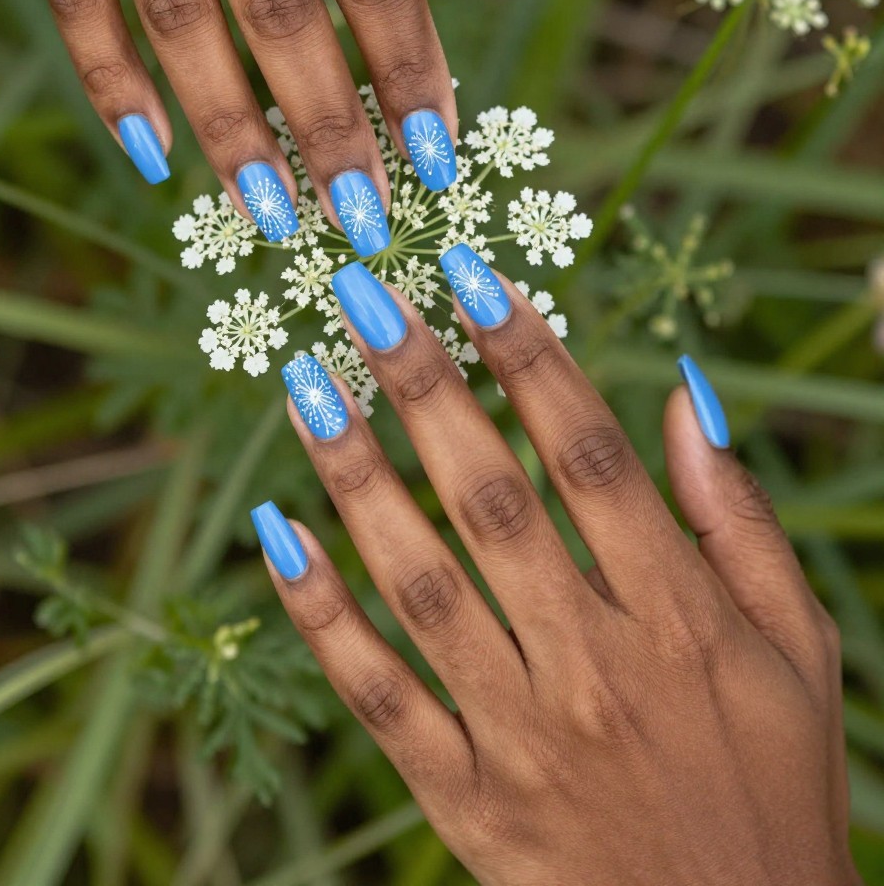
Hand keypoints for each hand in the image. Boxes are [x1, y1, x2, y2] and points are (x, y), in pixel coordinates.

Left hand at [254, 248, 856, 885]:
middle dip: (424, 387)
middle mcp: (594, 663)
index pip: (588, 453)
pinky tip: (279, 535)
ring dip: (357, 478)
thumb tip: (684, 396)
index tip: (470, 274)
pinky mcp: (468, 801)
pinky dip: (323, 617)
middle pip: (491, 498)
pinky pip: (380, 697)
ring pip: (421, 583)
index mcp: (678, 614)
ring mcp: (522, 735)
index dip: (526, 354)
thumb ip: (740, 519)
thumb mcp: (798, 646)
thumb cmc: (776, 781)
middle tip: (364, 298)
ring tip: (307, 387)